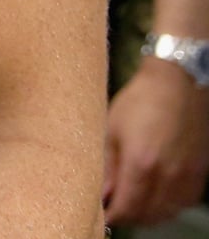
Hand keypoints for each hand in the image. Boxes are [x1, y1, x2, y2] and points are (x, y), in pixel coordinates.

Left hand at [103, 62, 208, 224]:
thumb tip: (101, 194)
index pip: (126, 208)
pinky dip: (168, 206)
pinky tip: (155, 195)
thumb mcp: (112, 129)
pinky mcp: (200, 173)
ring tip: (131, 202)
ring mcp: (187, 176)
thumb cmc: (140, 101)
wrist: (178, 83)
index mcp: (142, 164)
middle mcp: (168, 175)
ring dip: (147, 214)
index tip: (101, 213)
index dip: (112, 215)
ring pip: (167, 213)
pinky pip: (183, 202)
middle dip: (127, 216)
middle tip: (112, 207)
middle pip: (147, 215)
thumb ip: (107, 167)